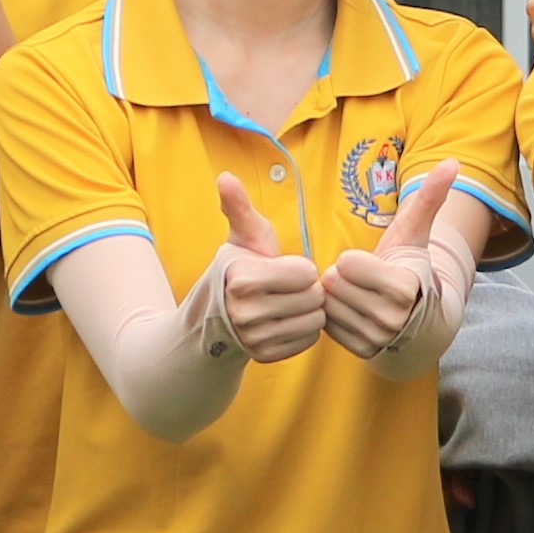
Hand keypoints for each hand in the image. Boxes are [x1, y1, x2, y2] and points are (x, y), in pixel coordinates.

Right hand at [187, 170, 330, 365]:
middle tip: (288, 287)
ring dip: (309, 309)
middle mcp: (245, 312)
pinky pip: (310, 338)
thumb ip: (239, 207)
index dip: (301, 267)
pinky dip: (305, 328)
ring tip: (289, 301)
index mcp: (243, 278)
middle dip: (307, 289)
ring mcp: (254, 338)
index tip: (283, 267)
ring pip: (315, 319)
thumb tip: (225, 177)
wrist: (218, 315)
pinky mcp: (265, 355)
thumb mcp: (242, 237)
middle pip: (313, 297)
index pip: (306, 273)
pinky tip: (288, 319)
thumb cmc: (239, 268)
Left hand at [323, 158, 471, 360]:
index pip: (346, 264)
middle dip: (343, 277)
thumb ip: (430, 198)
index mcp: (404, 288)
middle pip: (334, 283)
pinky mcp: (359, 350)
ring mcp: (374, 339)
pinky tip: (352, 308)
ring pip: (328, 304)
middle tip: (363, 279)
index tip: (371, 262)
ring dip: (337, 295)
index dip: (354, 259)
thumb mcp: (416, 234)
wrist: (421, 319)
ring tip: (358, 293)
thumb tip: (453, 162)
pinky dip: (334, 314)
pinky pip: (327, 324)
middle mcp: (390, 319)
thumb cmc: (412, 269)